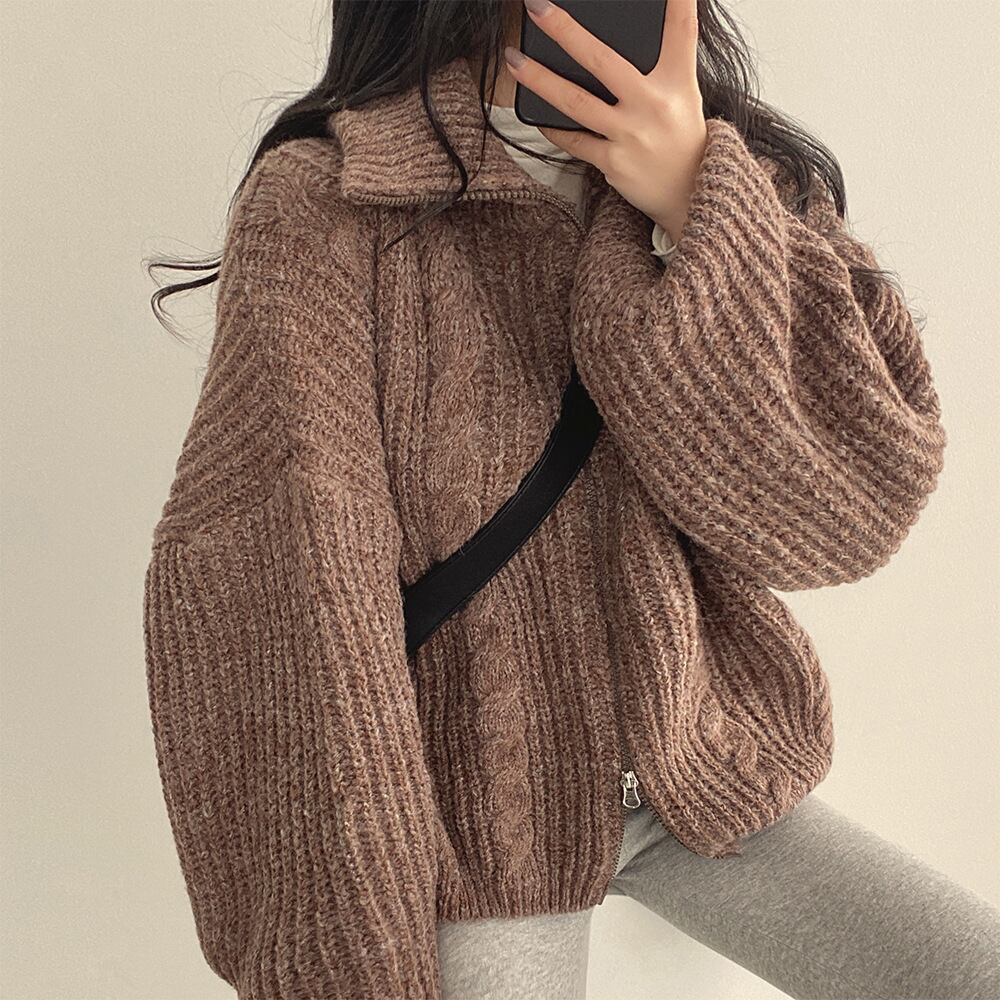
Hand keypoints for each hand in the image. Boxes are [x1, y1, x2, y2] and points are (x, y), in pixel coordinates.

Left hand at [504, 0, 706, 244]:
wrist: (691, 193)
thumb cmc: (681, 138)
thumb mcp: (684, 93)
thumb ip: (664, 62)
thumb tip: (618, 40)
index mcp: (676, 81)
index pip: (680, 30)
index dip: (675, 2)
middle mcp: (652, 105)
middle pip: (602, 61)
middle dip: (565, 31)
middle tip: (536, 6)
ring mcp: (630, 135)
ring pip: (575, 102)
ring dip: (540, 79)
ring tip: (514, 60)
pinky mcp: (613, 163)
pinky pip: (574, 140)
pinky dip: (553, 128)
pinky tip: (536, 113)